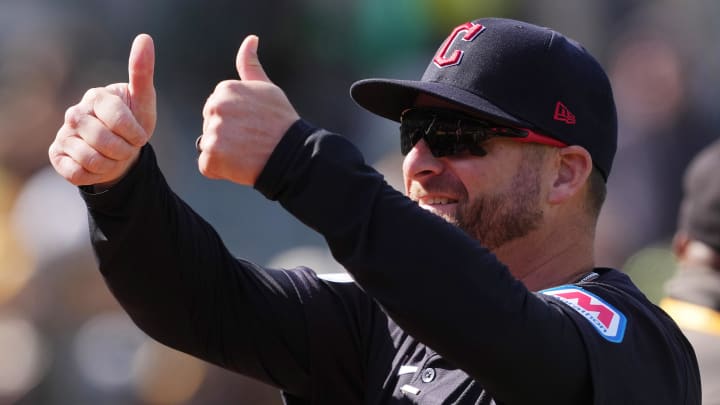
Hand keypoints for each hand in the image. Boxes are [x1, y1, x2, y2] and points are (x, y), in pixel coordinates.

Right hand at [48, 34, 156, 187]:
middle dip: (124, 151)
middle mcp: (75, 113)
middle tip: (127, 148)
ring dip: (112, 164)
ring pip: (91, 159)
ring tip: (115, 156)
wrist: (121, 152)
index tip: (140, 136)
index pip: (117, 117)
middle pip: (103, 140)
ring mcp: (64, 134)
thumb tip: (145, 38)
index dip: (135, 133)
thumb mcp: (144, 101)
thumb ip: (143, 72)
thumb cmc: (133, 123)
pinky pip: (78, 173)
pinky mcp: (57, 156)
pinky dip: (95, 174)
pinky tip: (100, 165)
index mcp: (97, 96)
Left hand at [199, 35, 299, 185]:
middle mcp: (215, 108)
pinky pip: (207, 165)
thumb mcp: (266, 88)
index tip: (252, 124)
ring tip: (246, 152)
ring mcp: (212, 133)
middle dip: (226, 134)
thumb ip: (250, 65)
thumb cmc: (281, 122)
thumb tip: (250, 39)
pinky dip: (220, 169)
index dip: (235, 119)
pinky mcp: (211, 157)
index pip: (218, 107)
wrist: (292, 155)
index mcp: (225, 89)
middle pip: (211, 124)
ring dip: (224, 152)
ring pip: (209, 145)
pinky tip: (240, 165)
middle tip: (249, 140)